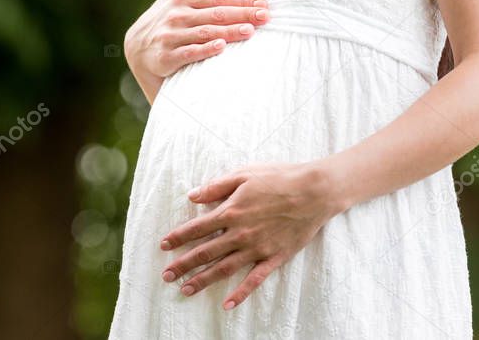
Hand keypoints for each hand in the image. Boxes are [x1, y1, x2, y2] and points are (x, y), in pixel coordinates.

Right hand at [124, 0, 268, 101]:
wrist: (136, 49)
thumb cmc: (166, 23)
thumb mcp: (181, 3)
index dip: (242, 0)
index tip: (263, 4)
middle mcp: (175, 14)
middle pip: (216, 14)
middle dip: (242, 14)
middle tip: (265, 16)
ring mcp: (169, 35)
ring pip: (205, 32)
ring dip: (229, 31)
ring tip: (250, 31)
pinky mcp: (165, 56)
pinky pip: (189, 52)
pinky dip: (205, 49)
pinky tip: (221, 47)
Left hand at [159, 161, 341, 309]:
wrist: (314, 191)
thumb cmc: (278, 177)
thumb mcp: (244, 173)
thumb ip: (216, 186)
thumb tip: (192, 196)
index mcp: (231, 211)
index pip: (196, 228)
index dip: (178, 238)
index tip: (163, 245)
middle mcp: (240, 233)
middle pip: (205, 252)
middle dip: (183, 265)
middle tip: (166, 276)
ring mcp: (257, 248)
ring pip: (224, 269)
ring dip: (203, 281)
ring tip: (185, 290)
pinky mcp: (274, 257)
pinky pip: (254, 279)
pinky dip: (240, 293)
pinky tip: (228, 304)